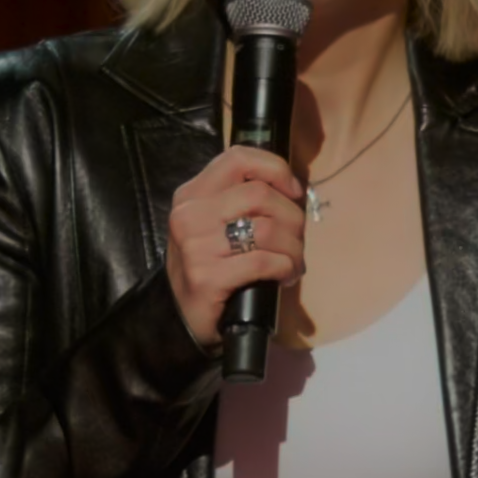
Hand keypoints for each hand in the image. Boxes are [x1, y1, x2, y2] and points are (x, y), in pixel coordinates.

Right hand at [166, 146, 305, 346]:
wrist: (181, 319)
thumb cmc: (207, 268)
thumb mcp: (212, 224)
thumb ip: (240, 201)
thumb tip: (291, 190)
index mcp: (192, 194)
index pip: (238, 158)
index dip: (275, 168)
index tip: (293, 191)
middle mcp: (189, 214)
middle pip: (260, 194)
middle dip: (292, 217)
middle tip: (296, 239)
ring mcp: (196, 246)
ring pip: (267, 229)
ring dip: (293, 248)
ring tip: (293, 262)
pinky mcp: (207, 277)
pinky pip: (263, 261)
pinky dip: (285, 268)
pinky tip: (285, 277)